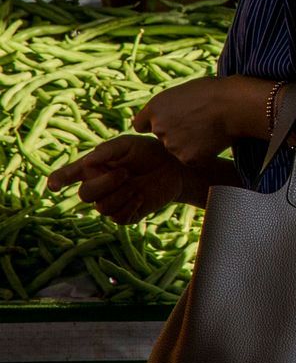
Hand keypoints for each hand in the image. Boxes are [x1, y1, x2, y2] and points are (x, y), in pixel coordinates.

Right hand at [47, 135, 186, 223]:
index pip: (68, 175)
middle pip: (85, 194)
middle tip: (125, 172)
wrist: (174, 168)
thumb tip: (87, 162)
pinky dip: (130, 206)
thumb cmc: (148, 152)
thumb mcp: (129, 144)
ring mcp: (111, 202)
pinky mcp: (125, 215)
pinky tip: (140, 196)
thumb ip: (108, 151)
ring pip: (102, 208)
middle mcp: (98, 186)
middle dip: (105, 183)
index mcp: (93, 168)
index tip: (53, 185)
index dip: (58, 179)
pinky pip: (117, 218)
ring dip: (120, 195)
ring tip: (136, 184)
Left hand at [133, 77, 244, 165]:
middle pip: (163, 137)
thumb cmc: (216, 92)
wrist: (235, 105)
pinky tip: (214, 141)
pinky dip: (202, 154)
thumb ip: (171, 106)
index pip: (141, 124)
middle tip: (199, 124)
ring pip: (177, 149)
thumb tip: (170, 115)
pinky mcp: (187, 158)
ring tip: (210, 130)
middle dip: (176, 133)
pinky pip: (192, 159)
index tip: (169, 123)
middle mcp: (159, 127)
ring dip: (190, 144)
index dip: (155, 124)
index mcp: (155, 107)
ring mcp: (172, 145)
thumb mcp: (185, 91)